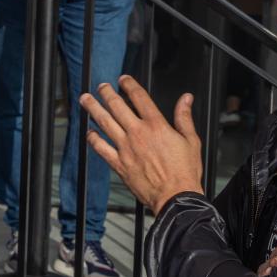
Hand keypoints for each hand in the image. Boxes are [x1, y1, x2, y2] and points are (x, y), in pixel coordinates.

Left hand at [78, 75, 203, 214]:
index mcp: (157, 125)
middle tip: (101, 86)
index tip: (123, 79)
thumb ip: (184, 117)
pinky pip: (101, 148)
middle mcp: (138, 133)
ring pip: (105, 123)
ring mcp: (126, 148)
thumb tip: (186, 98)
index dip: (129, 85)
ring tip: (85, 99)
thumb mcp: (191, 140)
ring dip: (93, 109)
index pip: (139, 97)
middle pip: (117, 106)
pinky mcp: (119, 164)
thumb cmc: (184, 172)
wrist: (176, 197)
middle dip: (107, 93)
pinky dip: (93, 139)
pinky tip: (89, 133)